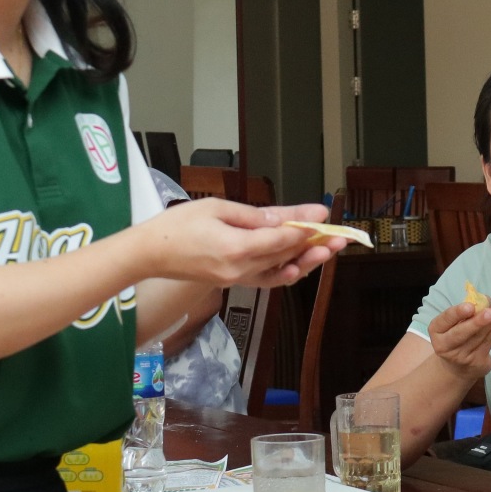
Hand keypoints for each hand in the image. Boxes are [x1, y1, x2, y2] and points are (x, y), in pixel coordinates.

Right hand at [135, 200, 334, 287]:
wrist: (150, 253)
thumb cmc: (178, 224)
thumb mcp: (217, 209)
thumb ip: (255, 216)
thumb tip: (286, 218)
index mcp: (237, 247)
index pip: (282, 238)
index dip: (306, 226)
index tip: (324, 213)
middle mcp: (241, 268)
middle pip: (286, 256)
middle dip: (314, 245)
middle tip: (340, 236)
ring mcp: (237, 279)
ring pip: (280, 272)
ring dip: (306, 262)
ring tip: (329, 251)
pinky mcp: (232, 282)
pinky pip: (265, 281)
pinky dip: (284, 274)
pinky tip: (299, 267)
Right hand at [429, 298, 490, 379]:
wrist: (457, 367)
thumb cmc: (456, 336)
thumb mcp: (454, 323)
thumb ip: (467, 311)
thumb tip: (486, 299)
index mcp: (436, 331)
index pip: (445, 320)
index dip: (457, 313)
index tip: (470, 306)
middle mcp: (445, 345)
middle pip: (460, 333)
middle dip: (477, 322)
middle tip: (490, 312)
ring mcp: (460, 356)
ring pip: (478, 337)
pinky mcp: (476, 362)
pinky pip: (488, 342)